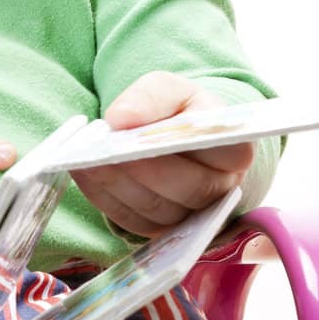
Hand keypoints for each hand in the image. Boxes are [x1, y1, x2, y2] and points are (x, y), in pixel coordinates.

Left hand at [70, 71, 253, 238]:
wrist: (169, 136)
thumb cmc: (176, 110)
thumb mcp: (168, 89)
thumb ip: (149, 98)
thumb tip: (122, 119)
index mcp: (235, 149)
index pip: (227, 153)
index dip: (188, 146)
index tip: (149, 133)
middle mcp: (221, 189)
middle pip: (190, 188)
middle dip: (146, 169)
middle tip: (109, 152)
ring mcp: (192, 216)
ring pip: (158, 209)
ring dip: (119, 185)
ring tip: (87, 160)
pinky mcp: (161, 230)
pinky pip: (133, 220)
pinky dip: (105, 197)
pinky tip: (84, 173)